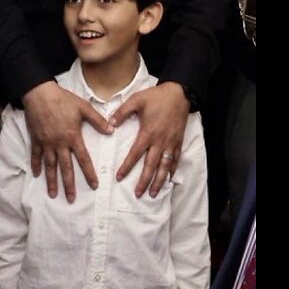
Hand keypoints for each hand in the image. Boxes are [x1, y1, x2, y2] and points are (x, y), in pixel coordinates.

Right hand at [21, 81, 111, 201]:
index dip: (89, 174)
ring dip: (51, 181)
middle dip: (69, 185)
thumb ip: (98, 120)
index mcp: (73, 137)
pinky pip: (36, 156)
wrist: (40, 94)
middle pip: (65, 168)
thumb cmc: (63, 99)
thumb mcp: (84, 108)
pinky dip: (36, 166)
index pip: (83, 159)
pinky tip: (36, 175)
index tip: (94, 186)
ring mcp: (46, 143)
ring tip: (52, 194)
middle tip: (71, 200)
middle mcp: (60, 144)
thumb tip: (112, 131)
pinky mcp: (36, 139)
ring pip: (50, 166)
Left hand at [109, 81, 188, 197]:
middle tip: (138, 194)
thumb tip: (110, 123)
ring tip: (154, 193)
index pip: (135, 154)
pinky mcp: (178, 141)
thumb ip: (122, 112)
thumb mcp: (136, 100)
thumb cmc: (156, 97)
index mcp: (148, 133)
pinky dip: (172, 170)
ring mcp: (171, 143)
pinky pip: (176, 159)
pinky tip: (168, 178)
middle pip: (151, 166)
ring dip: (159, 181)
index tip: (119, 177)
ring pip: (165, 167)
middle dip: (144, 181)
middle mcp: (160, 141)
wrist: (179, 94)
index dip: (127, 167)